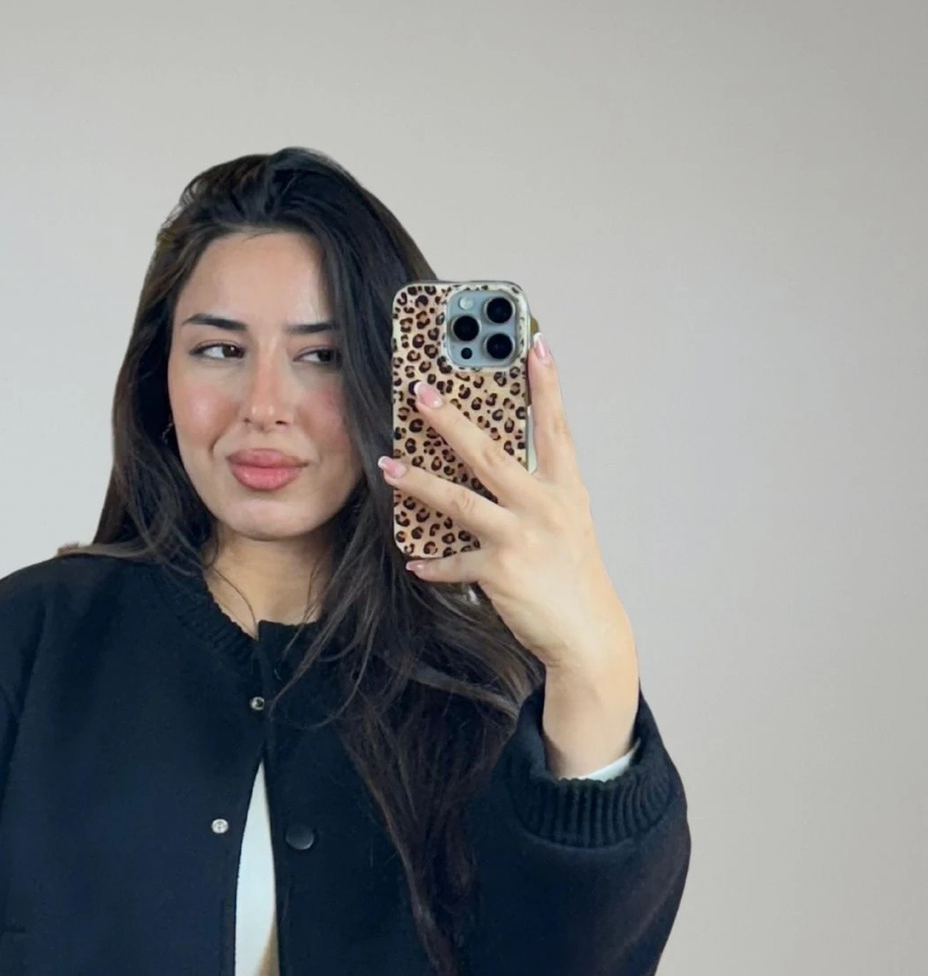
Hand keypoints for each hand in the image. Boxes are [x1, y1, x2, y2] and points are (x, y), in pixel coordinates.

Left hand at [379, 333, 634, 673]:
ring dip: (419, 483)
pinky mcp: (499, 572)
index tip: (535, 343)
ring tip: (388, 466)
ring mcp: (520, 538)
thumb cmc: (573, 575)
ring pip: (458, 501)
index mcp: (564, 489)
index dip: (546, 385)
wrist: (587, 632)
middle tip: (420, 393)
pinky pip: (454, 562)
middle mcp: (543, 506)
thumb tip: (497, 465)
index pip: (555, 426)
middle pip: (489, 453)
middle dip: (450, 421)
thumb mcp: (568, 522)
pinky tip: (415, 561)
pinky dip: (433, 563)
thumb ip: (539, 491)